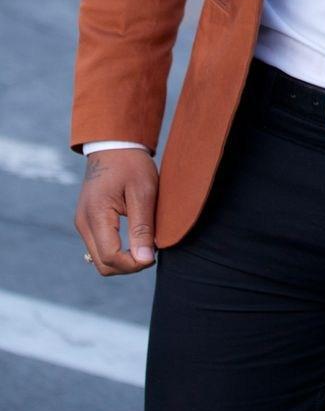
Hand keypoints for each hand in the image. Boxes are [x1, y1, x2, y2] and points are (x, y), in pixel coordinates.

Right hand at [74, 150, 158, 275]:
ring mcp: (83, 223)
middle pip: (103, 264)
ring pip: (100, 259)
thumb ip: (142, 228)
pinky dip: (117, 251)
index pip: (111, 257)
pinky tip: (134, 239)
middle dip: (129, 265)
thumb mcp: (143, 192)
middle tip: (151, 251)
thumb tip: (145, 260)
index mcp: (96, 214)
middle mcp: (83, 222)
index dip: (134, 264)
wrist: (114, 145)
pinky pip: (100, 248)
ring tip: (145, 243)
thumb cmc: (131, 164)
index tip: (155, 255)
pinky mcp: (87, 222)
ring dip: (123, 260)